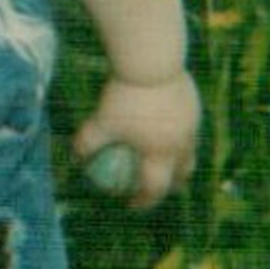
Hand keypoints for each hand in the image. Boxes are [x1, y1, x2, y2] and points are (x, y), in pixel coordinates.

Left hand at [73, 70, 199, 209]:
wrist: (152, 63)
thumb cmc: (124, 97)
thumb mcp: (100, 122)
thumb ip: (87, 143)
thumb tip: (75, 158)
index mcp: (161, 154)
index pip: (155, 188)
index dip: (143, 200)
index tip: (131, 204)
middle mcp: (182, 144)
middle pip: (182, 173)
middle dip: (171, 184)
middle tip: (157, 186)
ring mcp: (192, 124)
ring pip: (189, 149)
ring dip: (179, 159)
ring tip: (166, 158)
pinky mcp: (194, 104)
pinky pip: (188, 126)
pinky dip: (178, 132)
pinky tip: (165, 123)